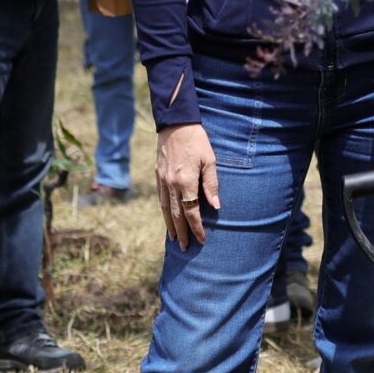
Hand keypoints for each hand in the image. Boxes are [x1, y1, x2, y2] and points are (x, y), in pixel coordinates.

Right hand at [156, 122, 218, 248]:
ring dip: (170, 226)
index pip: (191, 212)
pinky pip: (160, 199)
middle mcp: (171, 185)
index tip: (202, 239)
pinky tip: (166, 218)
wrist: (175, 124)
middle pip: (176, 215)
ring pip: (165, 209)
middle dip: (182, 233)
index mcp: (186, 182)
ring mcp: (162, 181)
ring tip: (174, 239)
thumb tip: (215, 207)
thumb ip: (211, 185)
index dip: (197, 227)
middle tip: (184, 248)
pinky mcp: (158, 176)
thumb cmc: (197, 142)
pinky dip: (163, 212)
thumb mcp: (210, 161)